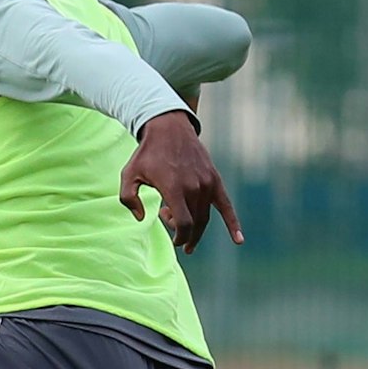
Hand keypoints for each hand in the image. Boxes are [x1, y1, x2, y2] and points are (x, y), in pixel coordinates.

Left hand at [119, 110, 242, 253]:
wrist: (168, 128)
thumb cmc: (146, 154)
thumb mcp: (128, 175)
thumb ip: (129, 199)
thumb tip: (141, 218)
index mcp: (174, 188)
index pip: (184, 224)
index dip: (180, 236)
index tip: (173, 239)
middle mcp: (194, 187)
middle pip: (195, 223)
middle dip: (184, 232)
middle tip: (171, 228)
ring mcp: (206, 183)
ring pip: (205, 216)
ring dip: (195, 227)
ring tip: (182, 229)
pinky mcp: (214, 179)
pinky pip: (226, 205)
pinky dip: (233, 223)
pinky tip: (239, 241)